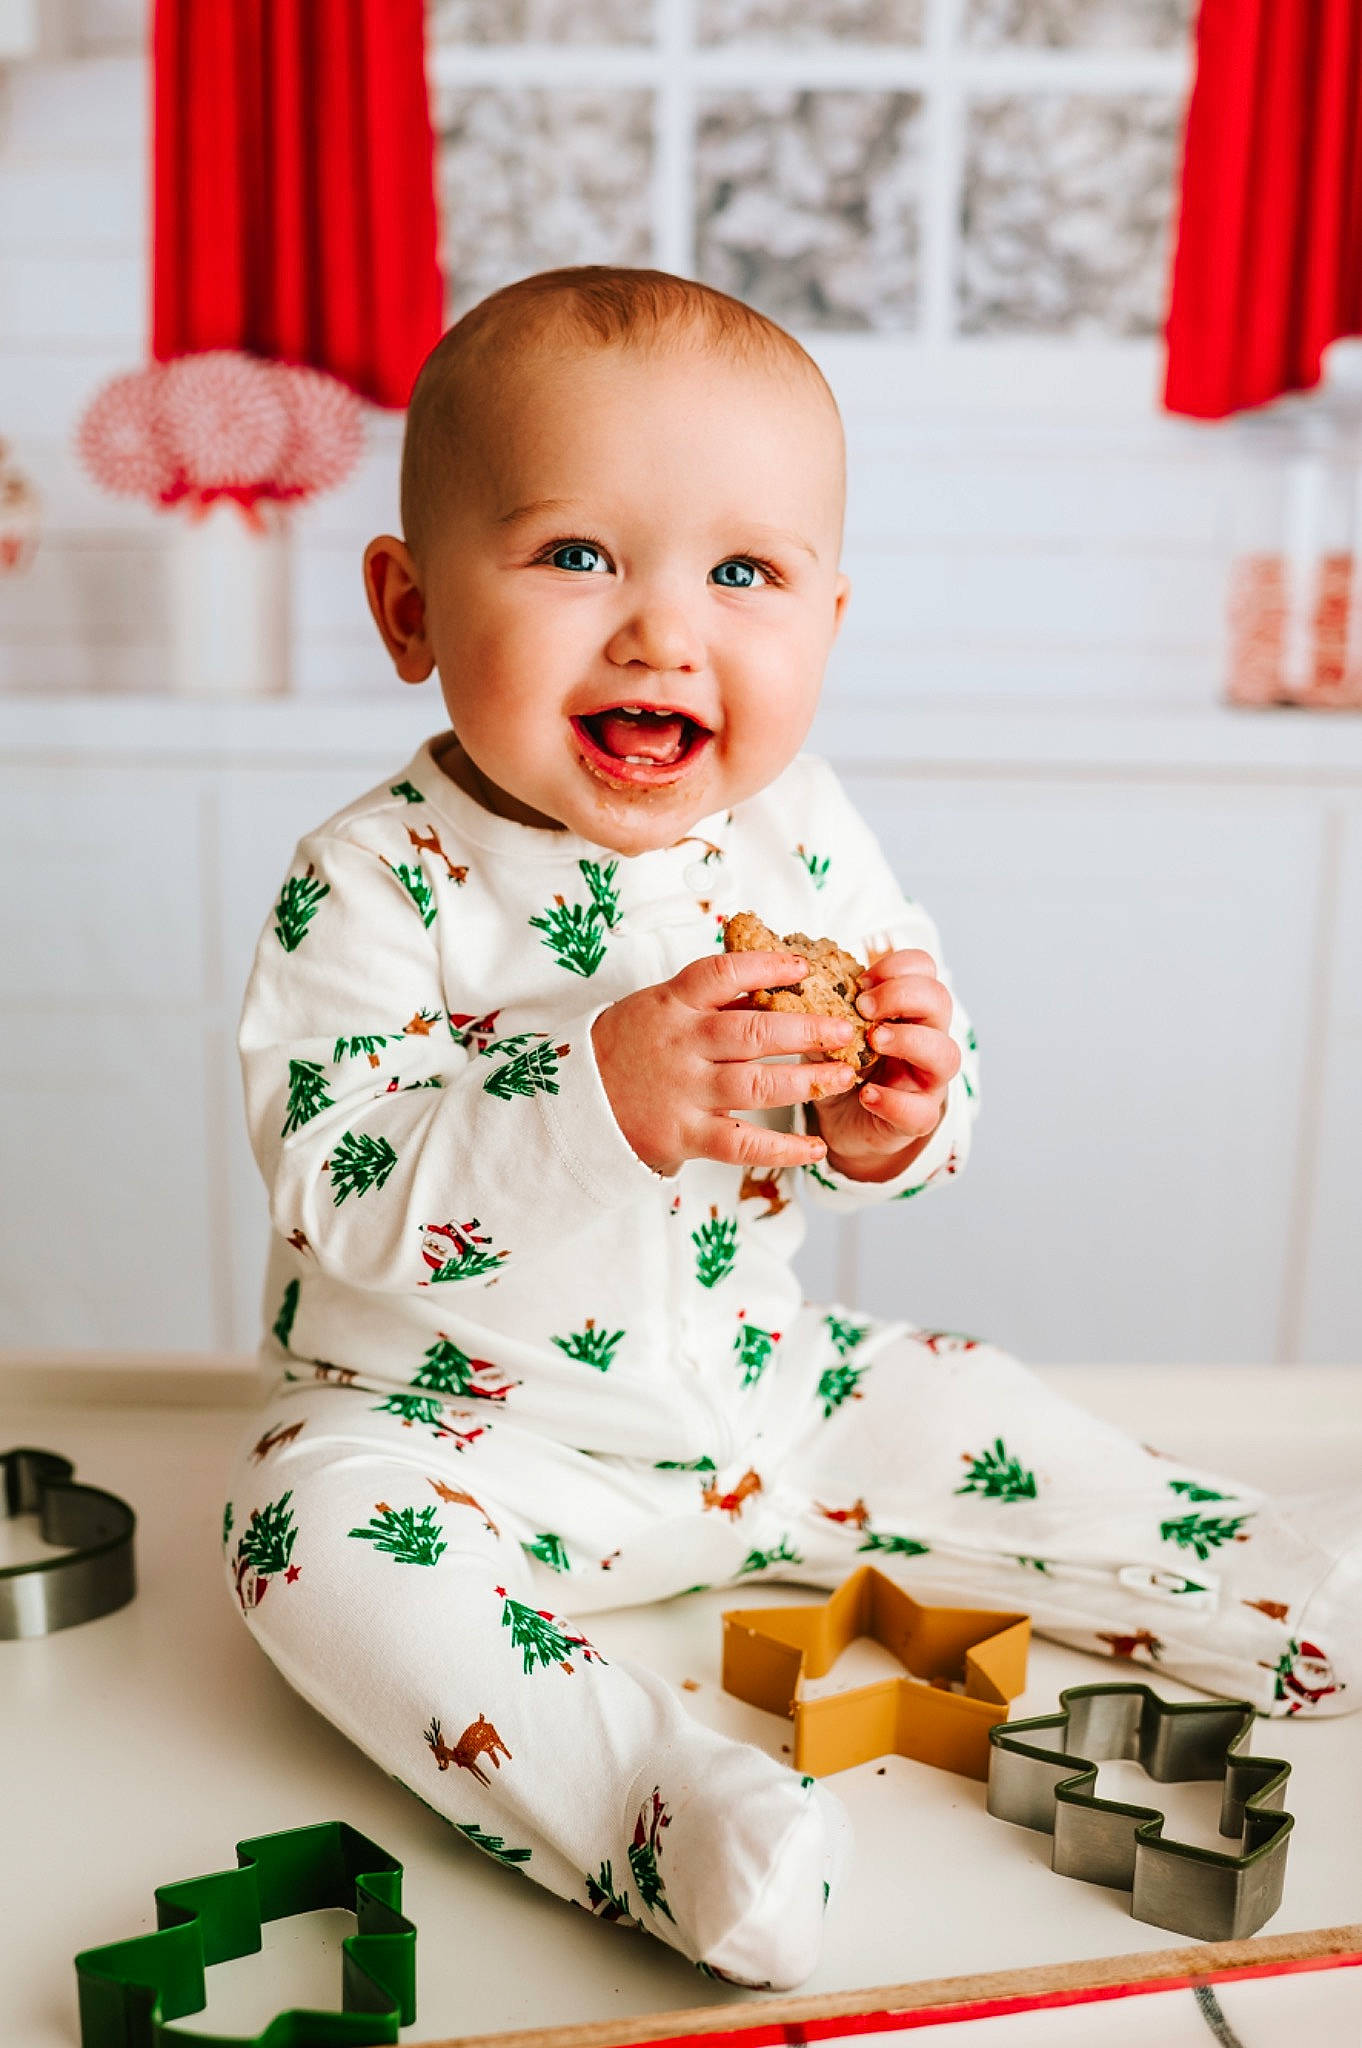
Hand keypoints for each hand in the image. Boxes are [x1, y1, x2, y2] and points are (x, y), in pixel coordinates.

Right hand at [591, 949, 859, 1177]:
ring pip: (755, 1086)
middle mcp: (681, 1046)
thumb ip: (708, 1000)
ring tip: (844, 1076)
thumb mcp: (656, 1008)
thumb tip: (771, 980)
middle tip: (847, 1030)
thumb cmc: (626, 1047)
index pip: (722, 975)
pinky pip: (742, 1144)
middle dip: (806, 1030)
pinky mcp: (685, 1135)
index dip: (766, 967)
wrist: (573, 1104)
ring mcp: (684, 1092)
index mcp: (672, 1005)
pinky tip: (815, 1146)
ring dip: (806, 1081)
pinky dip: (783, 1148)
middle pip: (752, 1032)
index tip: (804, 968)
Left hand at [806, 948, 960, 1178]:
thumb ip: (824, 1009)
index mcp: (907, 1008)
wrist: (845, 1123)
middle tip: (864, 1008)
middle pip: (940, 1000)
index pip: (924, 968)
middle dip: (902, 995)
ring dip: (910, 1041)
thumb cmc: (844, 1068)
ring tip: (874, 1041)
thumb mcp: (831, 1032)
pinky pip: (921, 1111)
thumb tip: (791, 982)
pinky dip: (894, 1101)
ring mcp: (928, 1079)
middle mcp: (926, 1038)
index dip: (897, 965)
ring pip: (946, 1054)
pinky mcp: (919, 1118)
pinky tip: (866, 1095)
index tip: (861, 980)